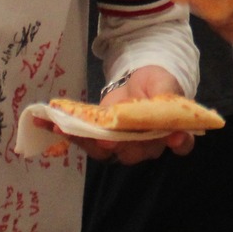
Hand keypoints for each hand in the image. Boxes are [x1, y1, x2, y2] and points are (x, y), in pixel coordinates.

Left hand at [72, 65, 195, 163]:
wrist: (139, 79)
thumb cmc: (158, 83)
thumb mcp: (164, 84)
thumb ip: (167, 98)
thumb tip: (171, 114)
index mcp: (170, 132)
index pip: (181, 144)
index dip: (178, 143)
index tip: (174, 139)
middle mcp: (147, 145)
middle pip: (135, 152)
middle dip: (118, 146)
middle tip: (107, 140)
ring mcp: (122, 144)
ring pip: (106, 151)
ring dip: (85, 142)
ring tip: (66, 129)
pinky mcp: (102, 138)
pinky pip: (87, 141)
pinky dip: (69, 133)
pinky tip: (50, 124)